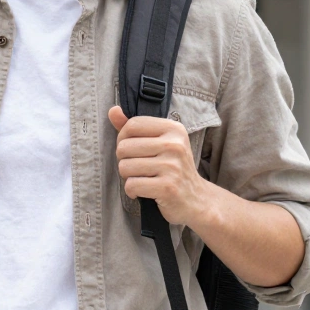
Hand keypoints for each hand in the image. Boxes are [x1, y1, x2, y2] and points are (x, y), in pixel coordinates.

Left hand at [108, 105, 211, 227]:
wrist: (196, 199)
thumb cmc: (173, 168)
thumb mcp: (160, 142)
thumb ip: (134, 127)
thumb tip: (113, 110)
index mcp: (173, 129)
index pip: (132, 125)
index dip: (123, 138)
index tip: (131, 149)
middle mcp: (175, 145)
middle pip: (124, 147)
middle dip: (124, 160)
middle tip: (138, 168)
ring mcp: (172, 167)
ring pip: (125, 167)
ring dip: (128, 177)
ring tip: (142, 179)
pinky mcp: (168, 188)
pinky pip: (132, 185)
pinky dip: (132, 191)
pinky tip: (143, 192)